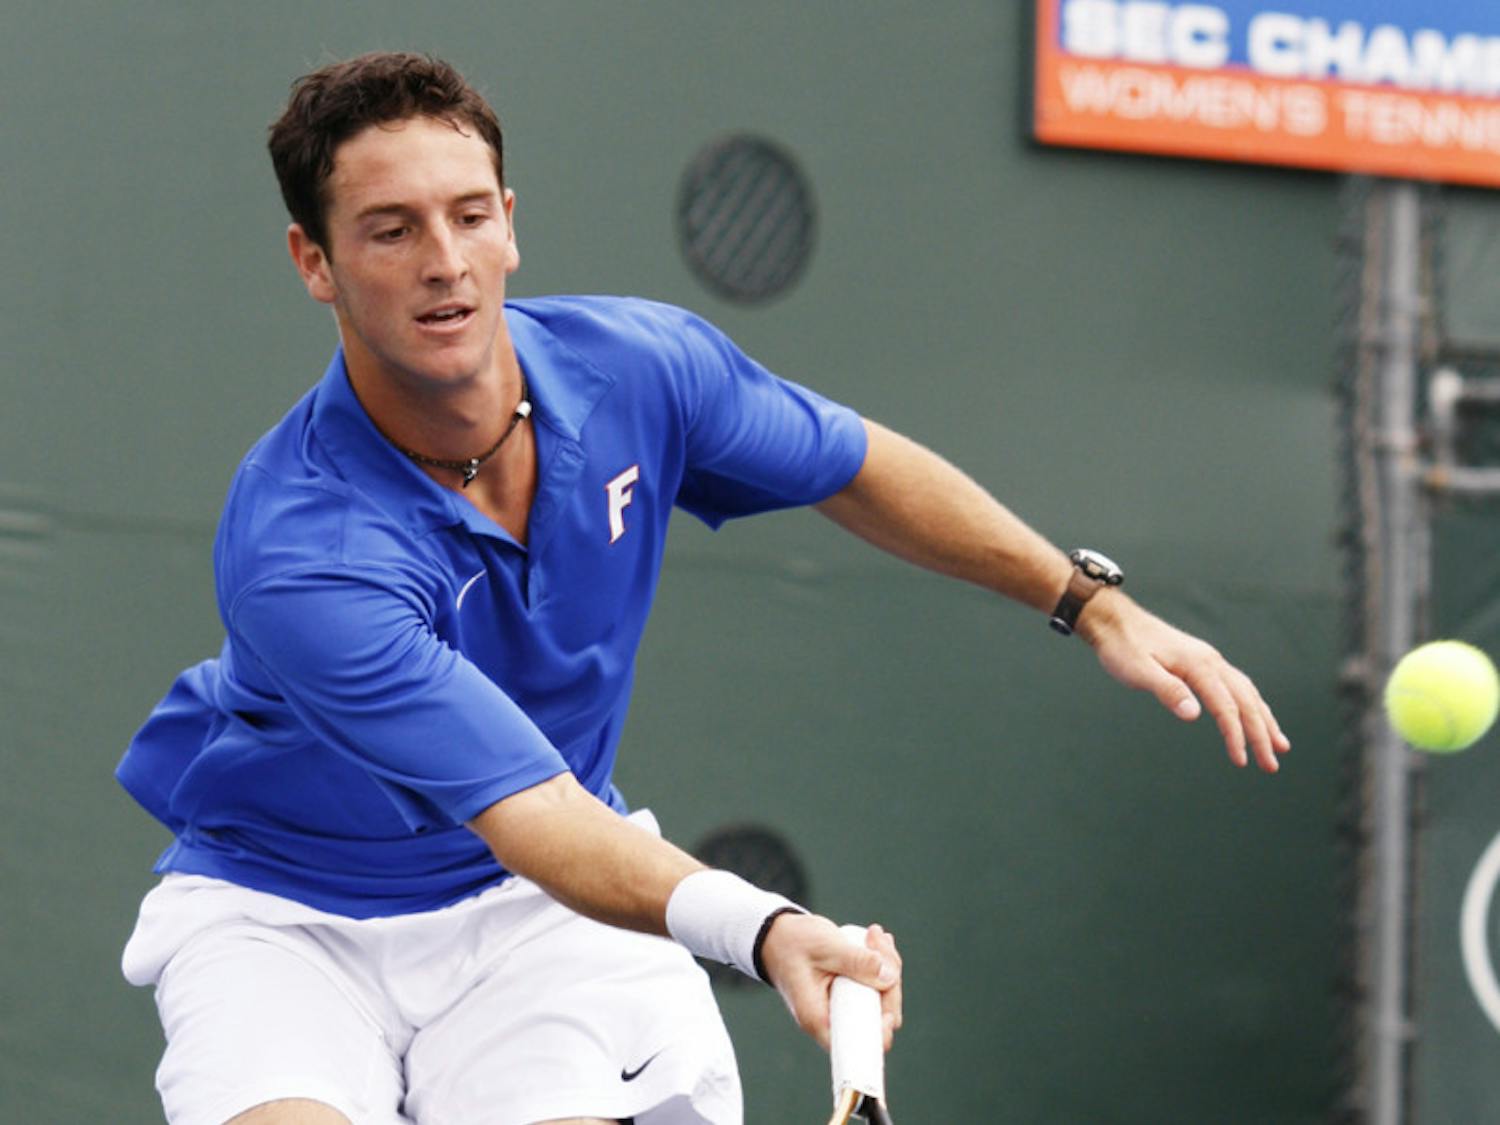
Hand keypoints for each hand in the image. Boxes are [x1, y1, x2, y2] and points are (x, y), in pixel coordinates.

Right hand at [757, 914, 902, 1050]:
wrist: (775, 936)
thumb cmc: (791, 944)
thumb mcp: (824, 947)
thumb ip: (857, 961)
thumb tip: (890, 977)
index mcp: (819, 1019)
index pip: (860, 1042)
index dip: (882, 1024)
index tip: (888, 989)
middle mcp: (832, 1019)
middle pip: (879, 1016)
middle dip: (889, 978)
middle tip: (879, 942)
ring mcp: (843, 1008)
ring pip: (880, 999)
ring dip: (886, 965)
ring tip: (874, 935)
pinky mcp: (849, 996)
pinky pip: (873, 987)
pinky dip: (879, 965)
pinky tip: (875, 943)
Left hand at [1079, 591, 1290, 771]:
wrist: (1115, 621)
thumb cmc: (1123, 648)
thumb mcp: (1138, 671)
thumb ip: (1167, 691)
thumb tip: (1195, 715)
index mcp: (1199, 664)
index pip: (1226, 706)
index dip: (1236, 735)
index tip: (1241, 761)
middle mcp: (1211, 661)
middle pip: (1246, 701)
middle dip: (1261, 734)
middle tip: (1271, 766)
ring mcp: (1210, 660)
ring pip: (1247, 693)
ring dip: (1264, 720)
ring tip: (1280, 746)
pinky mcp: (1203, 663)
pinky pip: (1237, 686)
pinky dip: (1251, 705)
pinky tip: (1256, 717)